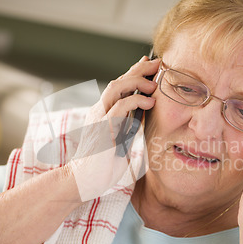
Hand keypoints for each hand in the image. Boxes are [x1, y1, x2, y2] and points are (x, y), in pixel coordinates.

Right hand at [69, 56, 158, 200]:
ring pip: (116, 88)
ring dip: (137, 81)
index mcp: (104, 112)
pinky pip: (118, 108)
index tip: (151, 63)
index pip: (120, 86)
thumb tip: (145, 111)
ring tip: (155, 83)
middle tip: (158, 63)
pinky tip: (150, 102)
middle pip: (119, 81)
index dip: (135, 72)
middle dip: (139, 69)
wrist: (84, 181)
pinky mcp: (102, 129)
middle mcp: (99, 111)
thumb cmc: (103, 163)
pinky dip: (135, 101)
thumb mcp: (121, 139)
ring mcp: (99, 118)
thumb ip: (129, 124)